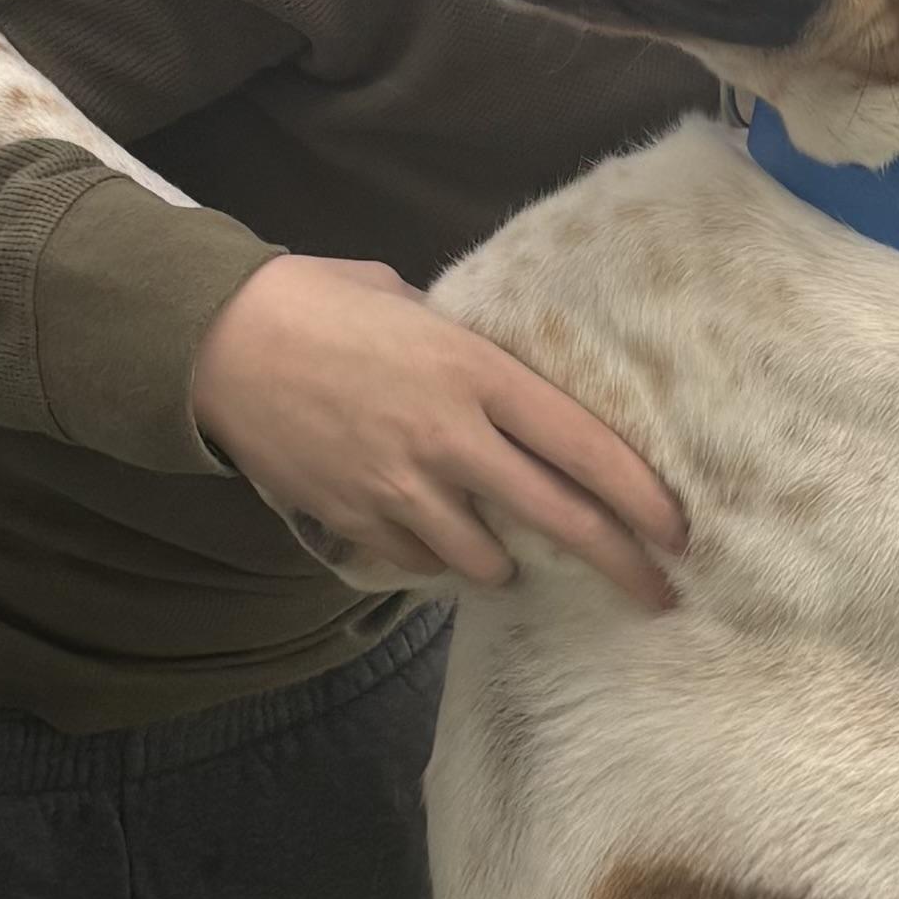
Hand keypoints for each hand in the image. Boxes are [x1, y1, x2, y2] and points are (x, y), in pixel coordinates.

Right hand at [191, 257, 684, 611]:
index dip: (641, 498)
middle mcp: (453, 436)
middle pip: (562, 518)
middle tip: (657, 596)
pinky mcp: (357, 518)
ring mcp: (403, 486)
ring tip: (508, 552)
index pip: (585, 448)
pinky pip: (421, 562)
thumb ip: (463, 347)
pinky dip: (435, 557)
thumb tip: (495, 375)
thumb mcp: (410, 302)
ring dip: (508, 562)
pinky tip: (432, 537)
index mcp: (478, 372)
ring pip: (489, 559)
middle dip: (621, 566)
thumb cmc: (318, 302)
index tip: (677, 532)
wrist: (220, 340)